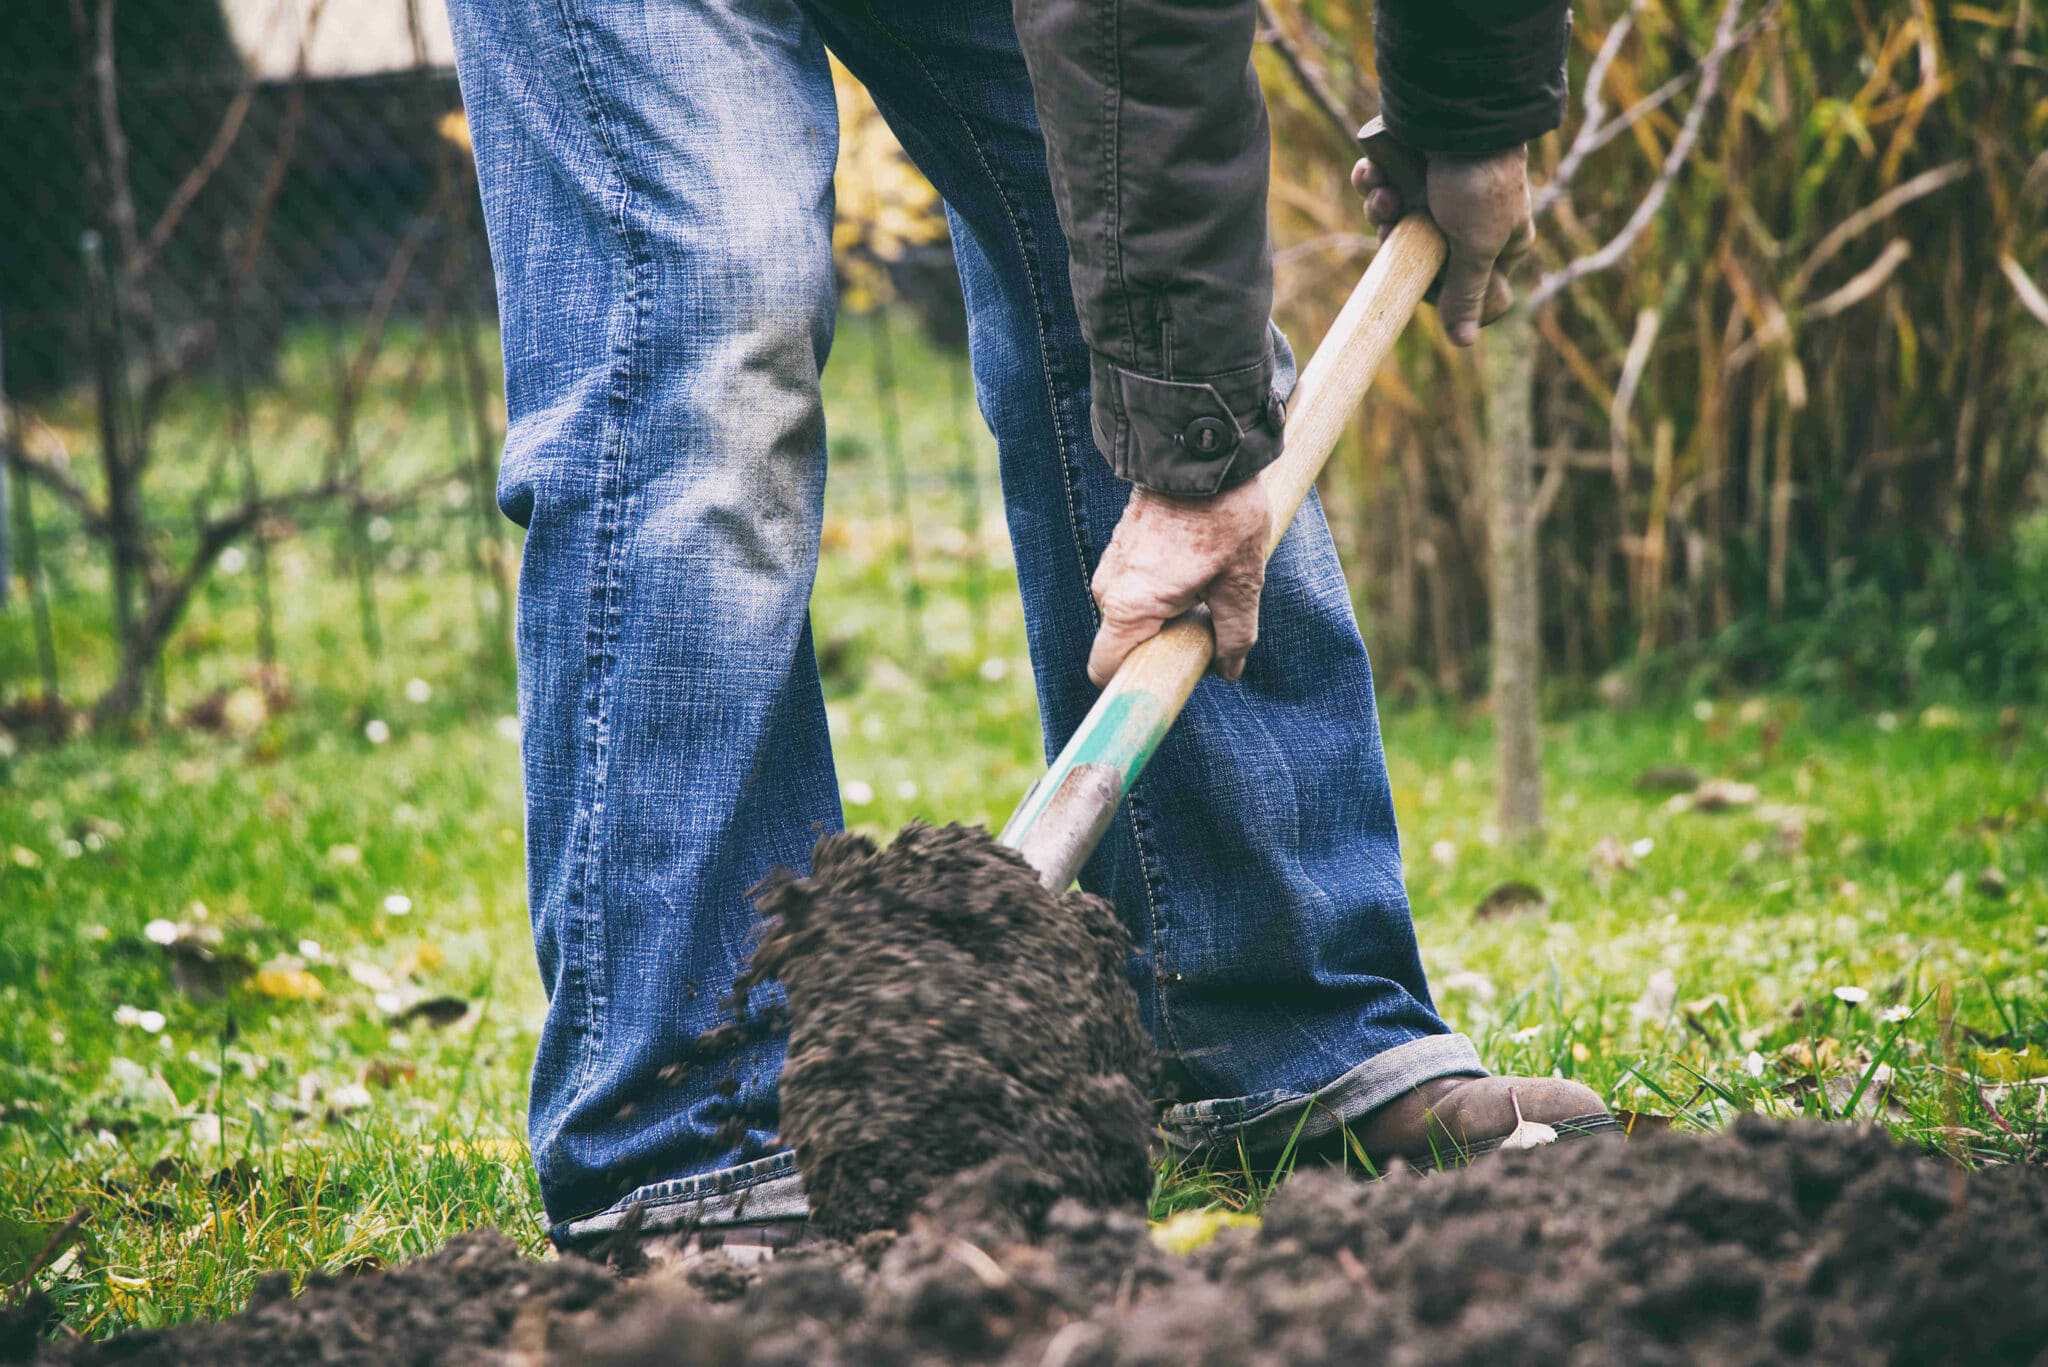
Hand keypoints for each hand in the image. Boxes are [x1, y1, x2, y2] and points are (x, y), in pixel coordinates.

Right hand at [1088, 472, 1271, 685]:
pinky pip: (1134, 586)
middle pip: (1125, 642)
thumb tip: (1228, 668)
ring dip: (1165, 613)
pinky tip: (1194, 564)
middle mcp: (1108, 589)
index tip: (1171, 676)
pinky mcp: (1120, 545)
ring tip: (1206, 585)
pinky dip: (1160, 589)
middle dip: (1162, 643)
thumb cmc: (1222, 516)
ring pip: (1132, 612)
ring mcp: (1111, 564)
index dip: (1135, 682)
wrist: (1199, 448)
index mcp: (1131, 606)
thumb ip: (1234, 633)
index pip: (1104, 670)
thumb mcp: (1241, 582)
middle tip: (1205, 622)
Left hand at [1352, 144, 1533, 345]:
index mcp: (1496, 240)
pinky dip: (1372, 178)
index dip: (1426, 282)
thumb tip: (1464, 342)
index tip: (1414, 273)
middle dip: (1396, 238)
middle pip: (1417, 248)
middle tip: (1392, 227)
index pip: (1453, 281)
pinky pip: (1382, 180)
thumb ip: (1468, 292)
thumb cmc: (1480, 180)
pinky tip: (1373, 171)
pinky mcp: (1412, 160)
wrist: (1462, 109)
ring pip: (1395, 215)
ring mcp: (1437, 186)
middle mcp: (1467, 215)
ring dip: (1380, 207)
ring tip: (1383, 192)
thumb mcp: (1477, 245)